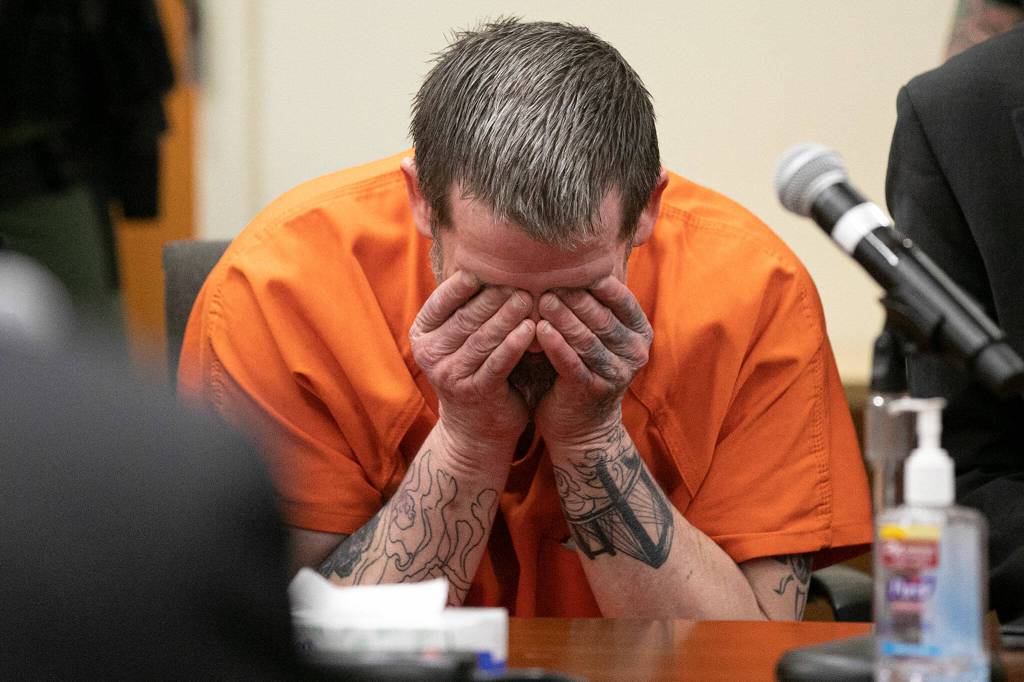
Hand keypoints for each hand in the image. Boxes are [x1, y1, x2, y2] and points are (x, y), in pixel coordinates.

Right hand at [409, 271, 534, 461]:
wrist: (476, 427)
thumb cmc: (473, 369)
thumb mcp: (460, 338)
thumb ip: (467, 308)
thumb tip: (487, 262)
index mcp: (423, 334)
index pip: (441, 301)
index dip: (463, 283)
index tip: (487, 266)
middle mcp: (430, 354)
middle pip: (466, 318)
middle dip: (494, 297)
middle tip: (519, 280)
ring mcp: (450, 375)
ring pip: (483, 338)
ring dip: (507, 316)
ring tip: (528, 298)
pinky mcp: (474, 391)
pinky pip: (497, 363)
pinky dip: (514, 345)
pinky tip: (531, 330)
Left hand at [534, 276, 651, 448]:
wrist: (580, 425)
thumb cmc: (582, 366)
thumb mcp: (595, 334)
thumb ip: (591, 304)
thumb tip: (572, 257)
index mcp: (639, 332)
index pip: (623, 301)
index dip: (600, 283)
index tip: (575, 262)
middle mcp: (634, 352)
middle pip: (603, 318)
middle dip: (577, 297)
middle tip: (551, 279)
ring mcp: (617, 373)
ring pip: (588, 339)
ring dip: (564, 318)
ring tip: (543, 299)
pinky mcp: (594, 391)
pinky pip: (573, 364)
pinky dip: (557, 346)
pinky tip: (540, 330)